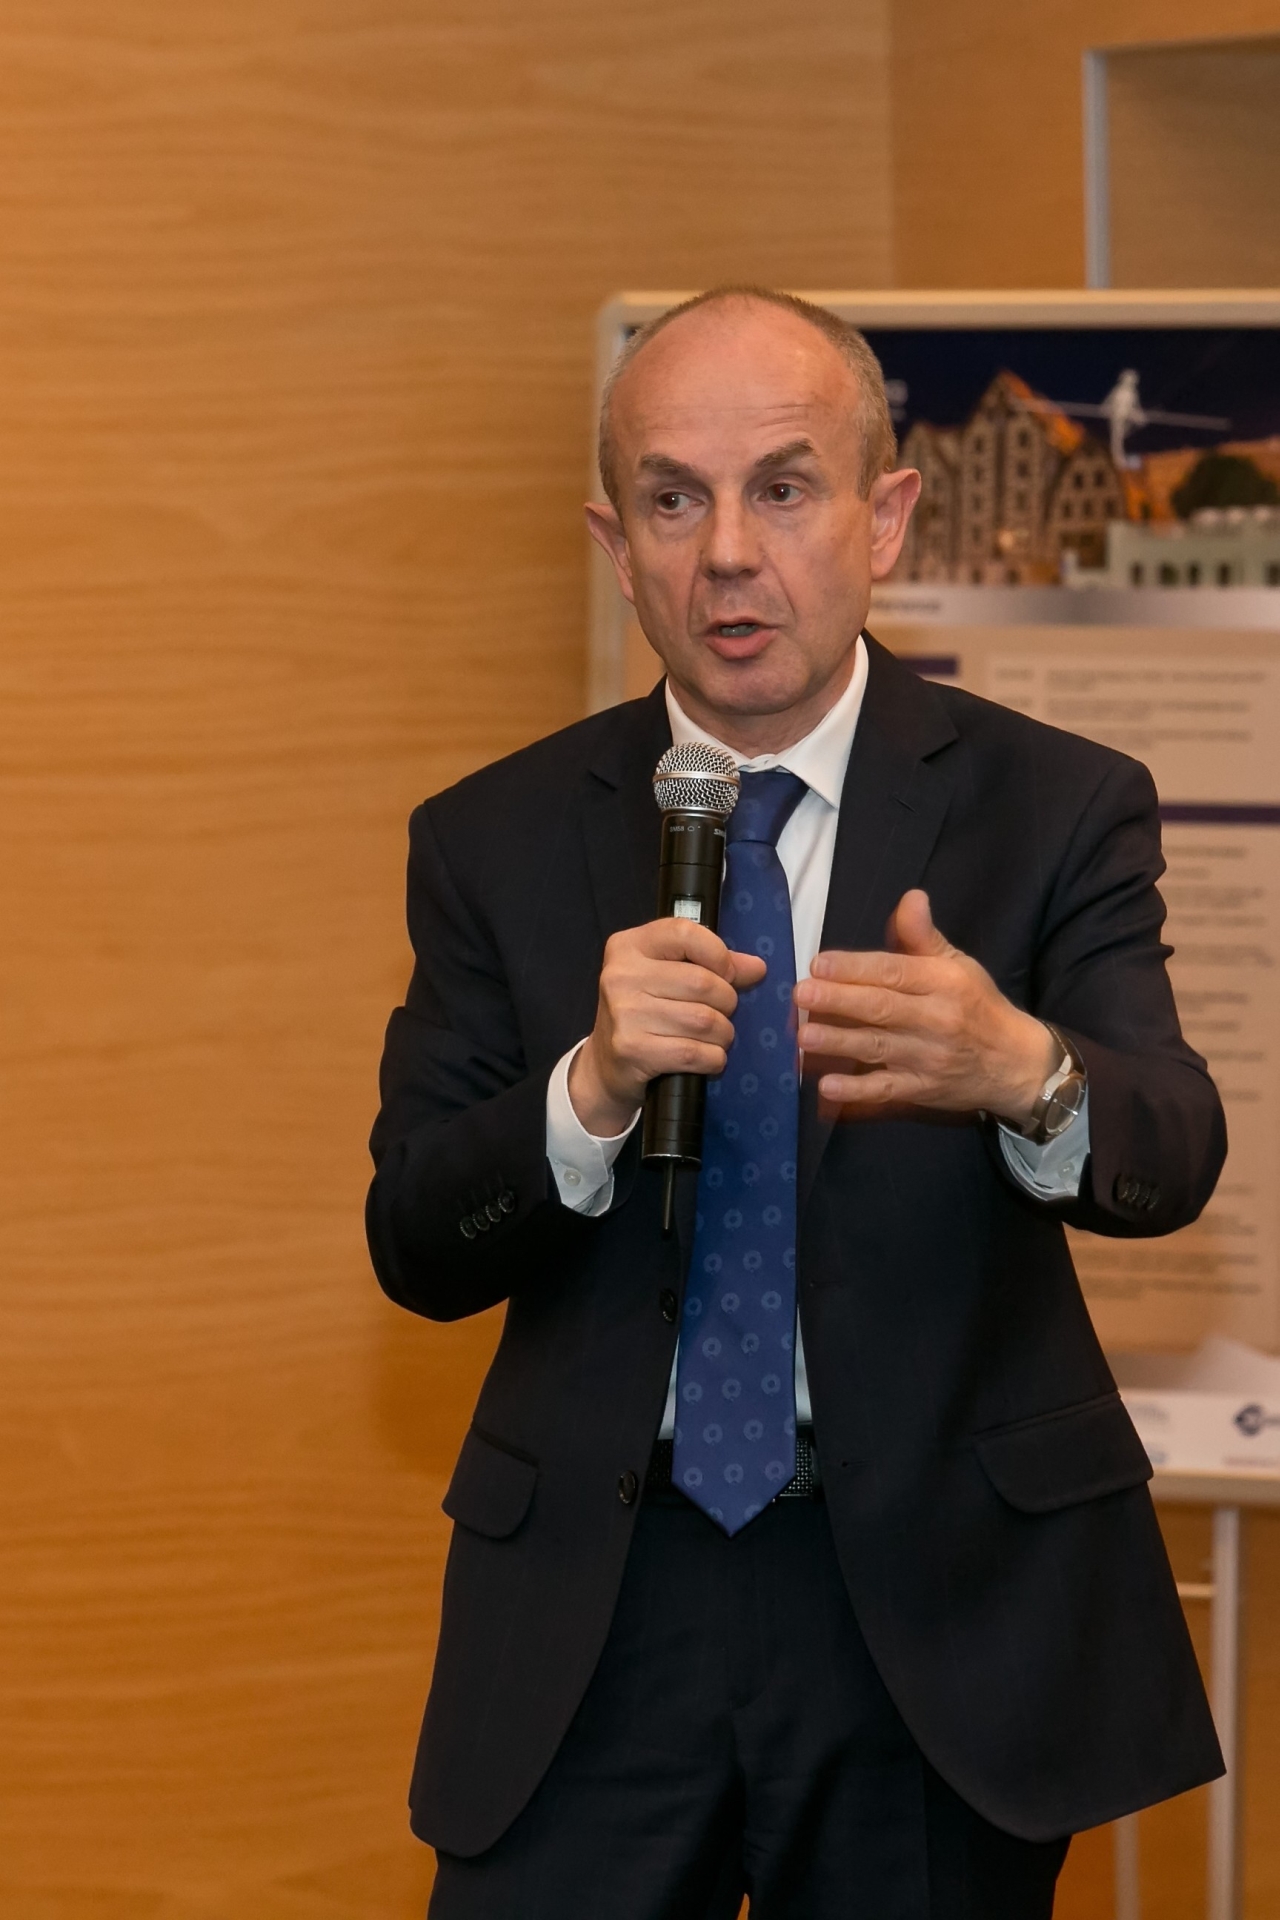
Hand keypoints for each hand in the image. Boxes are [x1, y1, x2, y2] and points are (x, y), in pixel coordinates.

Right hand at [569, 920, 767, 1136]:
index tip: (726, 974)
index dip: (718, 954)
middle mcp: (621, 975)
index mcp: (629, 946)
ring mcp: (624, 1013)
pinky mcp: (632, 1050)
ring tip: (715, 1037)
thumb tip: (757, 968)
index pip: (685, 933)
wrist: (606, 1065)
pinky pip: (694, 1052)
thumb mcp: (668, 977)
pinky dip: (713, 1058)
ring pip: (703, 1021)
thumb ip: (712, 966)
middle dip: (726, 1003)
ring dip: (723, 1034)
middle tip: (722, 1013)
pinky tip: (708, 1058)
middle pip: (703, 982)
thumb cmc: (645, 1013)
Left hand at [793, 889, 1055, 1125]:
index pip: (894, 972)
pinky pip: (887, 1090)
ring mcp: (928, 1058)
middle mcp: (936, 1019)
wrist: (1016, 1065)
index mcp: (943, 983)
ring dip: (839, 1043)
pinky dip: (857, 1091)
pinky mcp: (922, 1091)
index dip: (855, 968)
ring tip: (803, 1036)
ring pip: (878, 1048)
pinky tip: (828, 1087)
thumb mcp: (958, 966)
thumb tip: (910, 897)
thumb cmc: (978, 1007)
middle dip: (838, 1001)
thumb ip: (924, 937)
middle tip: (800, 995)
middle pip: (881, 1009)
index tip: (818, 963)